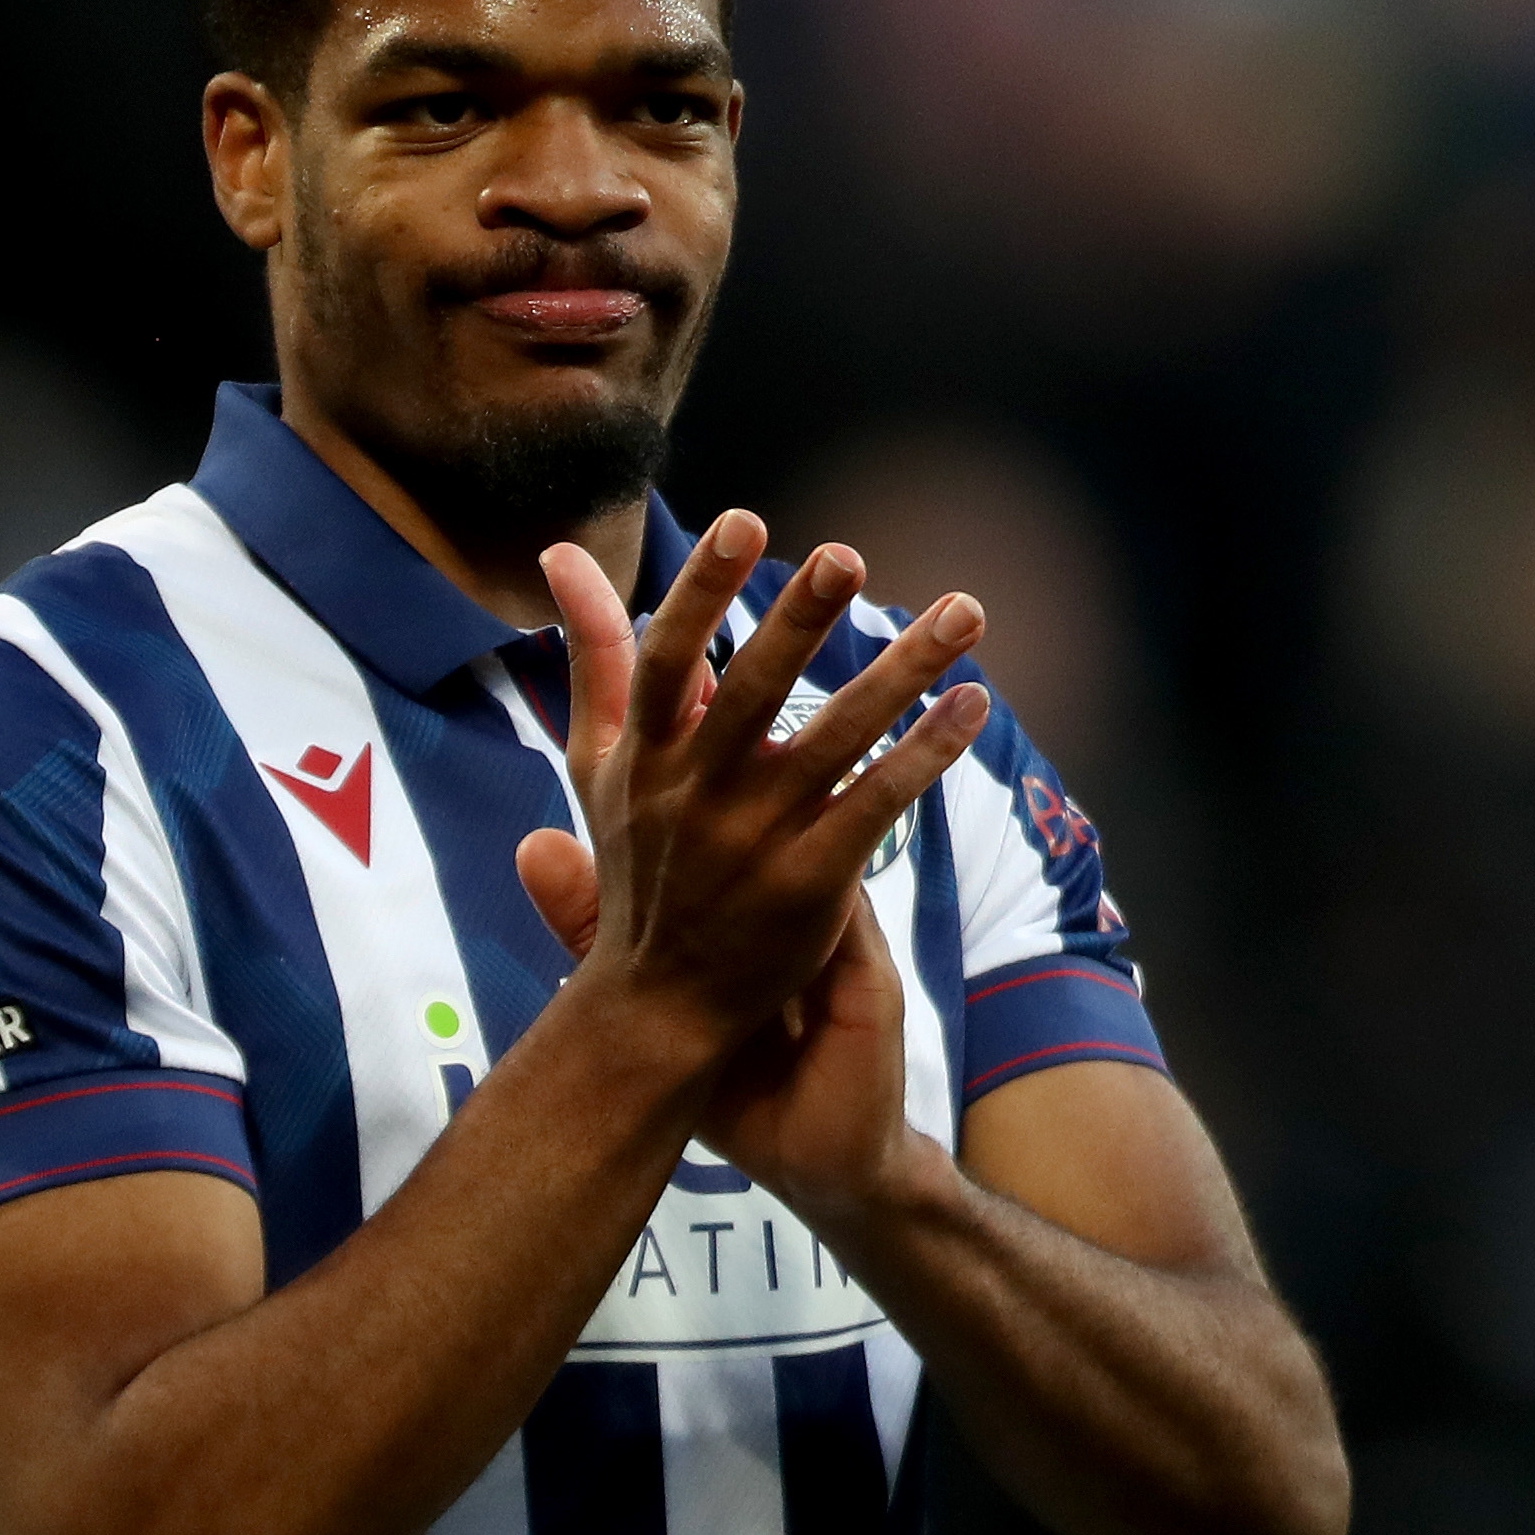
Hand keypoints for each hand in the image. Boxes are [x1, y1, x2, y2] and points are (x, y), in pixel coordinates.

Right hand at [510, 512, 988, 1111]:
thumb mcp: (598, 764)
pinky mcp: (810, 888)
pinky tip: (973, 703)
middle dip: (797, 624)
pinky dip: (926, 753)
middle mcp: (693, 796)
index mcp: (643, 759)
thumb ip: (593, 657)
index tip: (743, 522)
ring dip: (902, 673)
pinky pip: (877, 806)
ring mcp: (753, 844)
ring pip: (834, 741)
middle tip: (846, 557)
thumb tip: (561, 554)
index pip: (665, 663)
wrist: (658, 1012)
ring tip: (963, 612)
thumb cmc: (637, 868)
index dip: (701, 592)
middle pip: (749, 695)